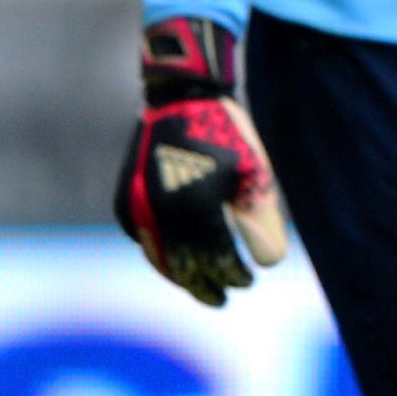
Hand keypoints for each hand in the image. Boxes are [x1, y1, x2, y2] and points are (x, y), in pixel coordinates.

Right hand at [113, 17, 286, 306]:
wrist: (180, 97)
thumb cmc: (226, 133)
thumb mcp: (255, 173)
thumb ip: (263, 220)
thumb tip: (272, 263)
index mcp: (195, 208)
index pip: (216, 259)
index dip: (233, 275)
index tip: (247, 281)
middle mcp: (160, 214)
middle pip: (184, 267)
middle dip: (204, 286)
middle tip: (221, 298)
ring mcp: (136, 208)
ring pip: (158, 257)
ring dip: (179, 275)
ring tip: (198, 285)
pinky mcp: (123, 200)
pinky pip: (142, 239)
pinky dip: (158, 254)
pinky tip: (174, 259)